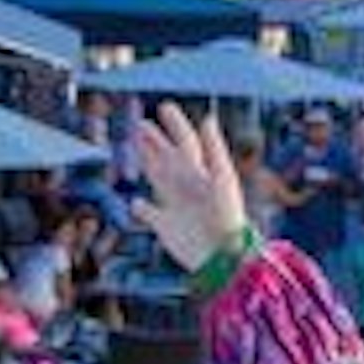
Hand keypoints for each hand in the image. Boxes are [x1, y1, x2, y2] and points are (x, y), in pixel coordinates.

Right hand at [136, 106, 249, 272]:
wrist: (223, 256)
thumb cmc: (227, 217)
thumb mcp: (223, 179)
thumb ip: (215, 150)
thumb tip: (208, 118)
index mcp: (200, 173)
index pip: (186, 142)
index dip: (176, 125)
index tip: (164, 107)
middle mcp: (187, 186)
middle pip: (168, 157)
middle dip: (155, 140)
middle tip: (142, 124)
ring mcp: (175, 205)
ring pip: (157, 178)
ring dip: (147, 162)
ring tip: (137, 147)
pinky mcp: (165, 226)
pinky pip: (150, 214)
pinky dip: (142, 209)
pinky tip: (136, 203)